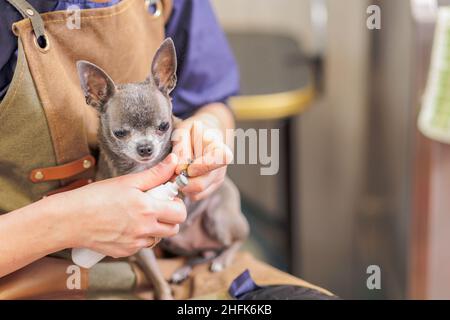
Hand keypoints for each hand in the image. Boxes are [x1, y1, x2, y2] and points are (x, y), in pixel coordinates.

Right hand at [52, 153, 185, 257]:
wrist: (69, 219)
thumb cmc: (95, 197)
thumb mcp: (127, 181)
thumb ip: (155, 174)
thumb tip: (174, 161)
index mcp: (148, 209)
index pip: (180, 213)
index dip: (177, 204)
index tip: (167, 198)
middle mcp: (144, 229)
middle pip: (173, 229)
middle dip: (170, 218)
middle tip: (156, 207)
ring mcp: (135, 243)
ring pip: (158, 239)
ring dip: (155, 228)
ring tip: (138, 216)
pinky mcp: (125, 252)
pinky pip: (141, 246)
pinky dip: (139, 237)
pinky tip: (125, 226)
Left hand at [172, 116, 232, 200]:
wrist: (203, 138)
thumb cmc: (193, 133)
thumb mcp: (184, 132)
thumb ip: (181, 147)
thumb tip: (179, 167)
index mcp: (220, 149)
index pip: (219, 161)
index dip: (201, 166)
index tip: (187, 166)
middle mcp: (222, 168)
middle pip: (202, 183)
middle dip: (183, 180)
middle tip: (170, 173)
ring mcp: (217, 180)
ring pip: (197, 193)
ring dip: (182, 186)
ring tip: (174, 173)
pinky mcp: (210, 189)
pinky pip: (195, 196)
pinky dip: (185, 190)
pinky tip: (181, 177)